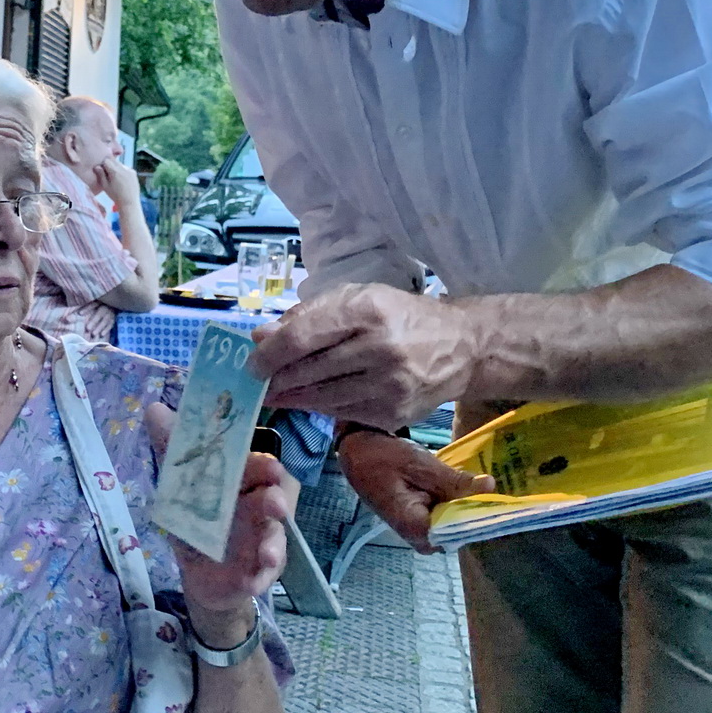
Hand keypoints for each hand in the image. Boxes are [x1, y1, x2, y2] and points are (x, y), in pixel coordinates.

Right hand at [91, 155, 141, 207]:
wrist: (129, 202)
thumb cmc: (115, 196)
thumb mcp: (105, 186)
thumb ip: (101, 175)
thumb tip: (97, 166)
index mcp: (115, 171)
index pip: (107, 160)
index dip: (104, 165)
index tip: (104, 172)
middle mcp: (123, 168)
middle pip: (114, 161)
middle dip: (110, 166)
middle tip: (109, 176)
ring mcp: (130, 170)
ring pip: (120, 164)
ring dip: (117, 168)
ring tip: (117, 180)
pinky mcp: (134, 173)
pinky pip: (126, 168)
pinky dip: (123, 172)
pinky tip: (123, 181)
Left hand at [145, 404, 295, 635]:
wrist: (200, 573)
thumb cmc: (196, 520)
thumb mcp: (178, 486)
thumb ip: (171, 449)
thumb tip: (155, 408)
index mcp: (242, 483)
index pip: (258, 467)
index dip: (264, 465)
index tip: (270, 467)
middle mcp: (258, 507)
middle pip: (275, 498)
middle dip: (276, 499)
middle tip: (275, 504)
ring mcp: (263, 540)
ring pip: (275, 537)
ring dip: (273, 544)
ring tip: (266, 554)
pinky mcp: (259, 571)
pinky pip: (264, 574)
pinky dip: (259, 577)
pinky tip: (251, 581)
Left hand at [250, 283, 473, 425]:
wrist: (461, 348)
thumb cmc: (400, 316)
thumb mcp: (357, 298)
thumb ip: (306, 316)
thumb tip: (260, 337)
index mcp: (366, 312)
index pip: (303, 337)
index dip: (269, 354)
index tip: (250, 364)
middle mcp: (378, 350)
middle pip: (308, 371)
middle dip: (275, 379)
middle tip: (255, 384)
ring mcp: (387, 387)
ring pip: (321, 398)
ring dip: (291, 398)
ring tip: (274, 394)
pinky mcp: (392, 414)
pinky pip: (340, 413)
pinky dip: (318, 407)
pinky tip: (306, 400)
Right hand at [339, 431, 494, 550]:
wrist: (355, 450)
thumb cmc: (382, 457)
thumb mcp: (421, 465)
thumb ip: (455, 480)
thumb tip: (490, 486)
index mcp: (413, 525)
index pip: (456, 535)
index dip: (476, 520)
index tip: (496, 505)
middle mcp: (414, 534)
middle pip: (454, 533)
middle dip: (472, 514)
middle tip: (492, 492)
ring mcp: (413, 528)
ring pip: (449, 525)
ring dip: (463, 508)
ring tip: (480, 487)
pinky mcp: (414, 518)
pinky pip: (441, 517)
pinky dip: (452, 503)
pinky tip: (463, 486)